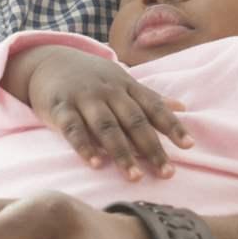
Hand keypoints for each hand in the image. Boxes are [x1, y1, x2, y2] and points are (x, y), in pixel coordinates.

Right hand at [4, 46, 190, 179]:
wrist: (48, 61)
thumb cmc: (92, 78)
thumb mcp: (121, 82)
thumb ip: (149, 98)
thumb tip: (183, 108)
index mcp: (126, 86)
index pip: (153, 107)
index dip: (172, 126)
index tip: (189, 146)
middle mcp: (108, 91)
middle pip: (134, 121)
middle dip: (151, 148)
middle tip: (166, 172)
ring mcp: (83, 99)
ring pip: (107, 127)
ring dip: (122, 153)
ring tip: (135, 177)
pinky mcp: (60, 108)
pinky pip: (73, 129)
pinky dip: (85, 147)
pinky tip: (97, 164)